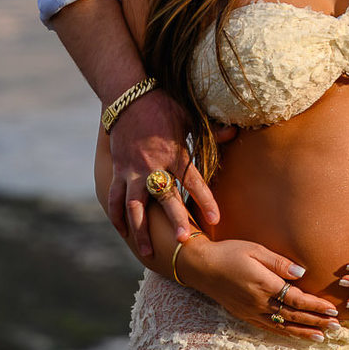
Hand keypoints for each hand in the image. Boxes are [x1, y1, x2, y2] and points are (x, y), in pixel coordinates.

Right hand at [107, 90, 230, 255]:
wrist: (128, 97)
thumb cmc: (162, 105)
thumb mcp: (187, 115)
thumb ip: (209, 130)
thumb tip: (234, 132)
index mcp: (173, 152)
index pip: (193, 180)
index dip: (205, 199)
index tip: (216, 219)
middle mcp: (152, 165)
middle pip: (164, 197)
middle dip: (174, 219)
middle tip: (184, 241)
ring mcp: (132, 171)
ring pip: (135, 207)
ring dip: (141, 230)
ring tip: (148, 253)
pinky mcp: (118, 172)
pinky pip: (115, 198)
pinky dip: (117, 217)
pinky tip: (124, 232)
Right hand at [183, 239, 339, 342]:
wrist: (202, 267)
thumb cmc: (230, 253)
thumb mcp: (255, 250)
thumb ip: (279, 263)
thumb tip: (302, 273)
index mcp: (264, 284)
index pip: (296, 299)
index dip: (316, 306)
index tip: (332, 310)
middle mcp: (259, 302)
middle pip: (293, 316)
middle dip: (316, 321)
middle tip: (337, 327)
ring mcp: (252, 312)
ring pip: (283, 326)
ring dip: (304, 332)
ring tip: (322, 337)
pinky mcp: (246, 316)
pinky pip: (269, 328)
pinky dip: (285, 333)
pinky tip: (295, 335)